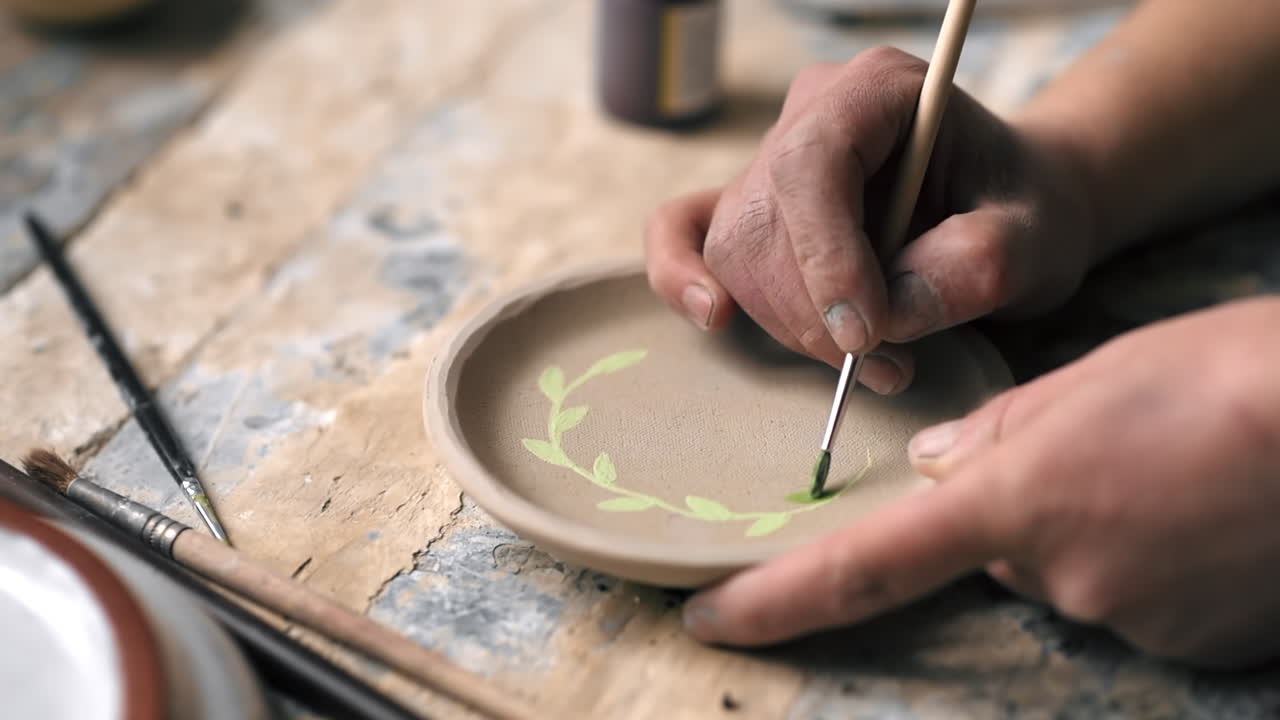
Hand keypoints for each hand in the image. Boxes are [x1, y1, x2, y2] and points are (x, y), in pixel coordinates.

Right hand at [645, 47, 1094, 392]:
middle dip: (814, 311)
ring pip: (735, 251)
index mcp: (877, 90)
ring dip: (793, 325)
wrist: (1009, 213)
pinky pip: (682, 232)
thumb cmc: (1023, 212)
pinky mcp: (750, 208)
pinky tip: (715, 318)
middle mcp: (811, 115)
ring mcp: (770, 160)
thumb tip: (880, 319)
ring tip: (875, 361)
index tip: (866, 333)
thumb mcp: (1033, 240)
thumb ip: (971, 269)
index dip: (826, 256)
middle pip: (764, 219)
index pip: (811, 164)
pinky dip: (684, 278)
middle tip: (887, 363)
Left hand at [682, 298, 1279, 667]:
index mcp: (1009, 504)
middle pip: (994, 549)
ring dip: (1091, 528)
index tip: (707, 614)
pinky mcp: (1192, 648)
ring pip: (1068, 572)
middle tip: (1097, 448)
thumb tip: (939, 467)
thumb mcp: (1088, 378)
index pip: (860, 566)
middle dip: (1017, 506)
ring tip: (1170, 468)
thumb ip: (995, 431)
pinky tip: (1202, 512)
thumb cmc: (1223, 375)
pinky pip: (1134, 600)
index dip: (774, 598)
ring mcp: (1128, 621)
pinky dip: (1148, 559)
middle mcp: (1056, 579)